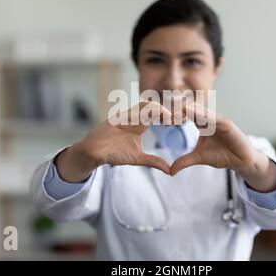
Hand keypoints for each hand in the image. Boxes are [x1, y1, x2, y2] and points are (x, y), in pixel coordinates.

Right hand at [55, 101, 172, 181]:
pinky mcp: (117, 118)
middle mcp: (134, 117)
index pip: (158, 112)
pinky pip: (131, 111)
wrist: (94, 153)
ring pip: (145, 104)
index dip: (170, 115)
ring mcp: (125, 116)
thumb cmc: (114, 153)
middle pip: (155, 105)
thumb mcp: (138, 158)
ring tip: (169, 119)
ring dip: (158, 109)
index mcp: (141, 123)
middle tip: (180, 118)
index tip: (181, 122)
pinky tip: (153, 119)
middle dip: (168, 109)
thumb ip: (153, 161)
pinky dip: (143, 113)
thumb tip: (169, 170)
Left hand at [170, 103, 275, 191]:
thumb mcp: (199, 158)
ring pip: (201, 111)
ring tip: (175, 113)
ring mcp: (218, 120)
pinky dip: (204, 116)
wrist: (241, 161)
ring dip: (188, 111)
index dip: (174, 115)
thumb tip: (170, 171)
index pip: (185, 114)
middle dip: (177, 109)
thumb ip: (184, 161)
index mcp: (202, 123)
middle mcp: (209, 119)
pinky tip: (194, 115)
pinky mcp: (227, 124)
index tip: (160, 118)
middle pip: (191, 109)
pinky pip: (214, 118)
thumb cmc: (222, 155)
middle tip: (164, 113)